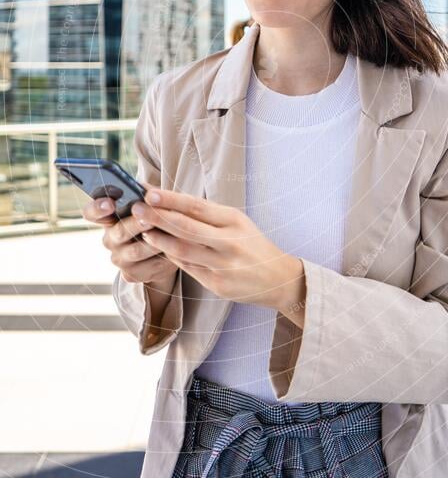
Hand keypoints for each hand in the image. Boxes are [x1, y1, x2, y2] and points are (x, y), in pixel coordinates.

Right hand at [82, 192, 176, 284]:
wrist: (164, 250)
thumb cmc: (154, 220)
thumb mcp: (149, 204)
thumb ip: (145, 194)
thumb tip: (145, 189)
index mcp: (108, 218)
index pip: (91, 212)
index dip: (98, 208)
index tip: (110, 203)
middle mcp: (109, 239)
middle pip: (119, 232)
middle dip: (137, 224)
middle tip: (150, 219)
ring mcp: (119, 259)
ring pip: (137, 250)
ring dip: (155, 241)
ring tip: (171, 233)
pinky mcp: (131, 274)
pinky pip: (149, 266)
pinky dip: (164, 257)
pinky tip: (175, 249)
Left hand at [130, 187, 305, 313]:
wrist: (278, 278)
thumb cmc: (252, 245)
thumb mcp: (237, 222)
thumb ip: (208, 215)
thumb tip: (171, 202)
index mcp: (234, 221)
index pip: (197, 207)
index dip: (171, 200)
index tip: (149, 192)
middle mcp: (229, 242)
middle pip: (186, 228)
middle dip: (158, 217)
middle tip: (137, 208)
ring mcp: (223, 265)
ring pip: (183, 251)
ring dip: (159, 240)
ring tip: (143, 230)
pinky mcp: (218, 285)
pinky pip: (188, 268)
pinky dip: (172, 257)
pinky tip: (159, 248)